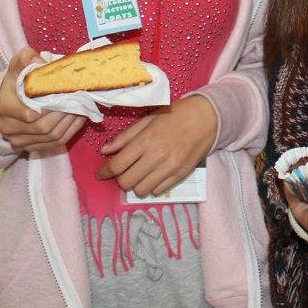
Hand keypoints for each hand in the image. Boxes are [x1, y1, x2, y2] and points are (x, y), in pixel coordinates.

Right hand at [0, 47, 86, 153]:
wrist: (9, 99)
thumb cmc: (17, 80)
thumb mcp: (19, 64)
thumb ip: (26, 58)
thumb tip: (41, 62)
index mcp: (5, 106)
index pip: (30, 114)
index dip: (52, 106)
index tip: (67, 94)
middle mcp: (9, 127)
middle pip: (43, 128)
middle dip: (65, 114)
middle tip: (80, 101)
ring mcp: (19, 141)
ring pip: (52, 138)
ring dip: (71, 123)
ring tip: (82, 107)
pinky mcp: (29, 148)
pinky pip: (55, 144)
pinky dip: (71, 131)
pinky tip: (79, 118)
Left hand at [96, 95, 219, 195]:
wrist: (206, 118)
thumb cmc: (174, 116)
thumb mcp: (148, 119)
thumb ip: (125, 136)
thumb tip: (105, 150)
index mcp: (146, 140)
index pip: (118, 165)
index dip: (105, 172)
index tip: (101, 173)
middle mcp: (157, 156)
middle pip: (127, 182)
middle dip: (120, 179)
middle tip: (123, 171)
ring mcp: (170, 168)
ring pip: (141, 190)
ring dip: (136, 184)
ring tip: (139, 173)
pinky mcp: (181, 175)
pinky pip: (158, 191)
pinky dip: (152, 186)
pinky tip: (153, 175)